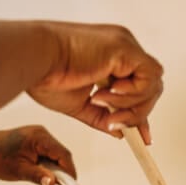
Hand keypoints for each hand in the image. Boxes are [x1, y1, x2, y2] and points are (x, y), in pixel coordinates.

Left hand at [0, 125, 75, 184]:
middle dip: (62, 170)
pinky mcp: (36, 139)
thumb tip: (53, 184)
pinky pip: (49, 152)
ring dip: (55, 167)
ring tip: (45, 179)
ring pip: (57, 153)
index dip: (70, 170)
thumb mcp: (18, 171)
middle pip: (62, 153)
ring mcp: (39, 134)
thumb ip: (38, 176)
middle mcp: (41, 132)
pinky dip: (49, 163)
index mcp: (39, 137)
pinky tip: (40, 171)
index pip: (63, 154)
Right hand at [27, 23, 162, 144]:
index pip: (138, 88)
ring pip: (152, 85)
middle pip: (150, 88)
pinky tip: (108, 93)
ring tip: (101, 103)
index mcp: (110, 59)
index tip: (142, 137)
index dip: (141, 112)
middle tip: (113, 124)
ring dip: (130, 105)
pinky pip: (149, 77)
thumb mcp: (80, 105)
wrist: (33, 61)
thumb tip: (121, 132)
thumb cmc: (45, 76)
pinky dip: (133, 93)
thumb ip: (103, 117)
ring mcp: (125, 47)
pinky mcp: (126, 48)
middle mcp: (121, 50)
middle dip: (137, 114)